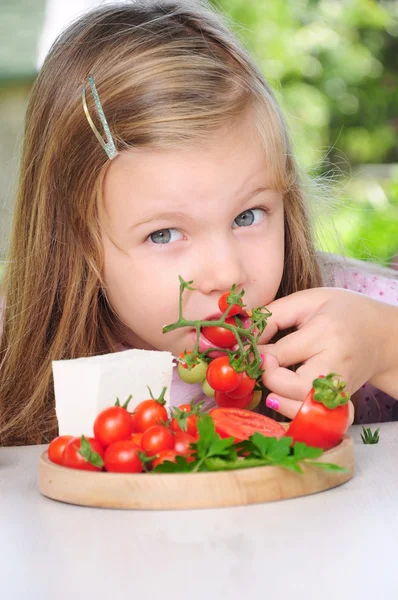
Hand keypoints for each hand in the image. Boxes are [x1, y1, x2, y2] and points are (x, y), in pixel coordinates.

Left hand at [257, 287, 397, 418]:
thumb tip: (243, 334)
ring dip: (280, 401)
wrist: (382, 334)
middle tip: (266, 367)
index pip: (281, 354)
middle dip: (270, 380)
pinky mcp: (343, 404)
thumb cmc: (341, 312)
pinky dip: (299, 415)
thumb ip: (273, 316)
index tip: (254, 350)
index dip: (259, 355)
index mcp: (326, 334)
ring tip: (275, 383)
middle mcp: (336, 364)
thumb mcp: (308, 300)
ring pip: (305, 410)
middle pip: (295, 387)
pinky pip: (318, 421)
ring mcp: (342, 388)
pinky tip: (289, 400)